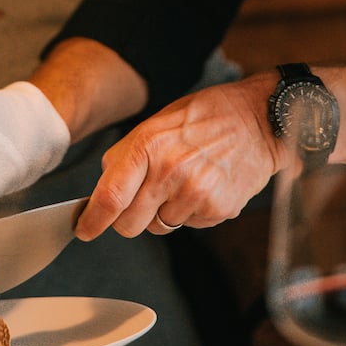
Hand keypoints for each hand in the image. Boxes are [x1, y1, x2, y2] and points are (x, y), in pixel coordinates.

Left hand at [75, 72, 281, 239]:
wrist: (261, 119)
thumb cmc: (207, 117)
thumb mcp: (159, 121)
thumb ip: (127, 153)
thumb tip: (103, 186)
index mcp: (149, 145)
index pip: (110, 197)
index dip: (92, 220)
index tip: (84, 229)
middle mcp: (170, 172)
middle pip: (129, 224)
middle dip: (129, 218)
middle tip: (145, 198)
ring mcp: (196, 194)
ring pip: (159, 227)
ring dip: (165, 212)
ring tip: (186, 180)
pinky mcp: (217, 210)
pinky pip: (189, 225)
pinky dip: (191, 212)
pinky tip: (205, 185)